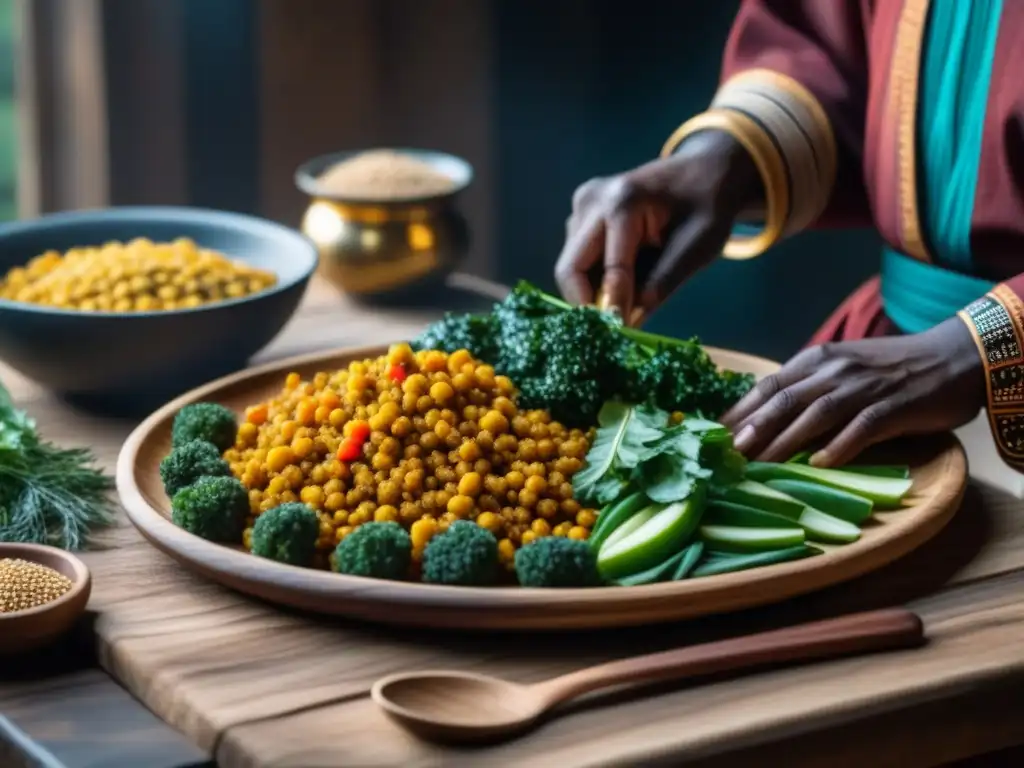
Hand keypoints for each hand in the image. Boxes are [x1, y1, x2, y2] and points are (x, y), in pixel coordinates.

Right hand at [555, 130, 758, 318]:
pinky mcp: (580, 214)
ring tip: (628, 298)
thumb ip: (663, 283)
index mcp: (623, 202)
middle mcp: (592, 200)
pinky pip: (578, 258)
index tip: (623, 335)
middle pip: (570, 269)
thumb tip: (630, 323)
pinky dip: (596, 277)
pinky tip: (625, 279)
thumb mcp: (698, 248)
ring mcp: (582, 204)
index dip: (612, 308)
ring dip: (593, 290)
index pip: (608, 269)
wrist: (704, 172)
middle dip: (589, 303)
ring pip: (572, 267)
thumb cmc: (708, 207)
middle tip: (615, 327)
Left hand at [720, 317, 986, 465]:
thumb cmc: (891, 368)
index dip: (740, 411)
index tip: (714, 435)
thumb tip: (764, 418)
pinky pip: (862, 427)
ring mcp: (865, 387)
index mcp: (818, 359)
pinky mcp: (894, 406)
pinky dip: (839, 445)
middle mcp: (836, 370)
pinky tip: (819, 464)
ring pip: (816, 414)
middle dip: (752, 428)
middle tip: (727, 454)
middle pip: (785, 399)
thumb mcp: (842, 369)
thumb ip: (807, 388)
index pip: (769, 385)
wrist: (954, 356)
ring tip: (760, 464)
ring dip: (785, 440)